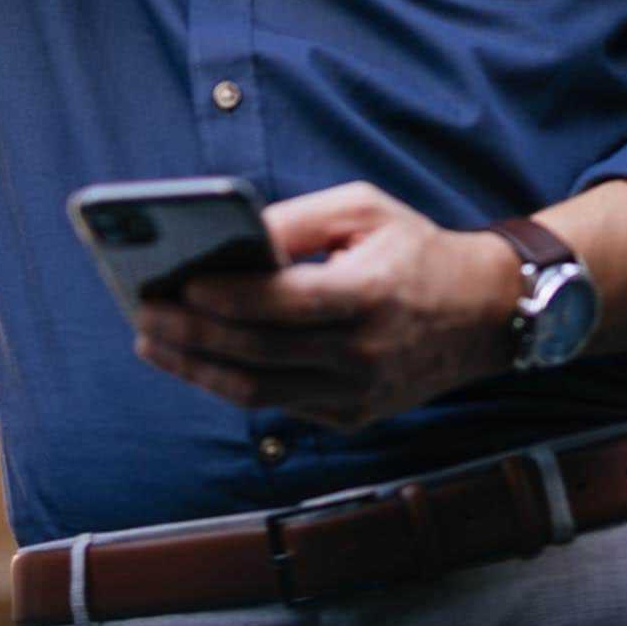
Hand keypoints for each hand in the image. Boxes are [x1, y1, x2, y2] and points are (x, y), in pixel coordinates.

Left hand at [133, 182, 520, 430]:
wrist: (483, 313)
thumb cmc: (413, 248)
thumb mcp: (364, 208)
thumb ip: (298, 220)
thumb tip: (235, 237)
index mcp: (369, 295)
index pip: (285, 305)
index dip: (228, 299)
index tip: (178, 284)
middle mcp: (364, 354)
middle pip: (260, 353)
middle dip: (194, 334)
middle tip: (144, 312)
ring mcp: (358, 395)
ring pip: (260, 392)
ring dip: (197, 369)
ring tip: (152, 341)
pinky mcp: (351, 417)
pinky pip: (279, 405)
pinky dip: (231, 383)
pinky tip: (195, 358)